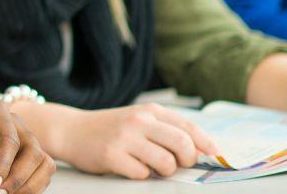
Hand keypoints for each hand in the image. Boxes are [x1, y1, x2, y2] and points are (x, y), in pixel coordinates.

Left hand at [0, 100, 52, 193]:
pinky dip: (31, 187)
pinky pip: (41, 173)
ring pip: (43, 163)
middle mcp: (12, 123)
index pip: (10, 139)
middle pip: (33, 151)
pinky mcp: (24, 158)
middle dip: (19, 178)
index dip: (4, 164)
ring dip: (29, 185)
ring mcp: (21, 140)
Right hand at [53, 103, 217, 179]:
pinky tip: (129, 166)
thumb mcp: (139, 120)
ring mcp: (124, 138)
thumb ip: (166, 129)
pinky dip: (140, 175)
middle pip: (182, 144)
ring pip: (165, 163)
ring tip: (150, 165)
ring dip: (163, 170)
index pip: (189, 127)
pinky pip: (142, 174)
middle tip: (179, 164)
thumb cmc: (111, 129)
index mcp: (149, 111)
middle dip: (187, 160)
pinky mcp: (112, 155)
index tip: (215, 155)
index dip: (206, 144)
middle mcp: (138, 121)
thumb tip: (202, 149)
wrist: (71, 130)